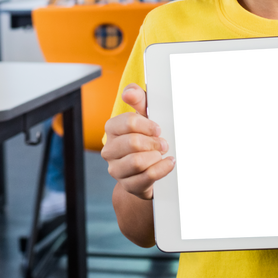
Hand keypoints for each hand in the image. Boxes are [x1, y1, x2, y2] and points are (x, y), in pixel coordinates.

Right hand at [100, 83, 175, 199]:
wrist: (146, 167)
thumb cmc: (145, 138)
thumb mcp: (145, 116)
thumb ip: (139, 100)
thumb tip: (129, 92)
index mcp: (112, 129)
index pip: (127, 123)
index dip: (147, 125)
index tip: (157, 129)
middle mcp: (110, 150)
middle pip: (132, 143)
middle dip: (153, 142)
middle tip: (162, 143)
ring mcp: (117, 169)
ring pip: (137, 162)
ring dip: (155, 157)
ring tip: (161, 153)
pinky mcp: (128, 185)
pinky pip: (145, 178)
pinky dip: (161, 169)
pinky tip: (167, 163)